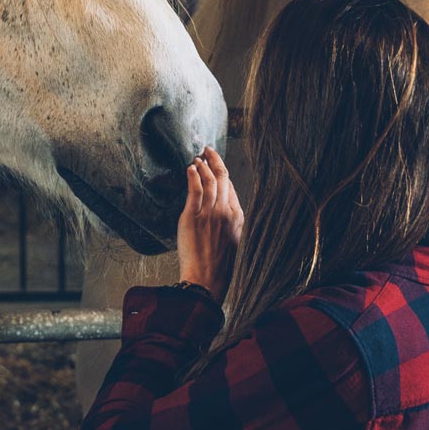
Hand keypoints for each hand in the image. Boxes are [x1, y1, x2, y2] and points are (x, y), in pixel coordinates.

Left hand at [177, 147, 242, 299]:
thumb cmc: (219, 265)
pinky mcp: (192, 216)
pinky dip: (193, 175)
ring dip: (203, 165)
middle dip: (215, 160)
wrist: (207, 279)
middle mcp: (225, 212)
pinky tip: (191, 168)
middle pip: (222, 178)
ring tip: (197, 157)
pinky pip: (194, 189)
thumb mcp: (234, 240)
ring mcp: (209, 213)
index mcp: (237, 217)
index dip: (222, 173)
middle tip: (207, 150)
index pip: (231, 187)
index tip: (216, 165)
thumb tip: (224, 205)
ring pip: (208, 180)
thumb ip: (230, 221)